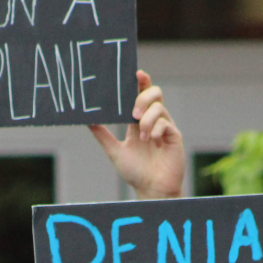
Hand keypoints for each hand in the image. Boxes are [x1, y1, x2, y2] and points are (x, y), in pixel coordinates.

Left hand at [88, 70, 183, 199]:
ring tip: (143, 136)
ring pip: (159, 107)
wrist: (150, 189)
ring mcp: (165, 127)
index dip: (140, 82)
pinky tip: (152, 142)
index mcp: (139, 121)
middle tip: (133, 113)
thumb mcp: (114, 151)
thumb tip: (88, 120)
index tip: (135, 73)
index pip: (140, 95)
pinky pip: (166, 123)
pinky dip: (156, 130)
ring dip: (147, 119)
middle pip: (154, 93)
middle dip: (143, 97)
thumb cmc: (135, 172)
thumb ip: (102, 134)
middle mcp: (153, 120)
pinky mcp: (174, 136)